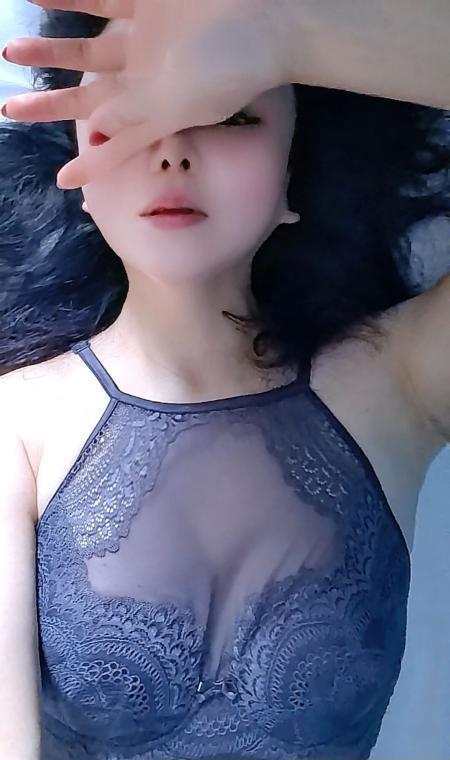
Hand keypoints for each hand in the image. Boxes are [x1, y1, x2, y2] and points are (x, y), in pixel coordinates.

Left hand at [2, 0, 288, 188]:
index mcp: (157, 109)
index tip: (61, 181)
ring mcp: (147, 39)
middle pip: (90, 97)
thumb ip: (135, 114)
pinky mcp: (150, 0)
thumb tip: (94, 130)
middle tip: (12, 109)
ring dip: (51, 49)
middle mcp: (148, 78)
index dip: (91, 164)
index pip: (116, 143)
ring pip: (88, 49)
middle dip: (52, 104)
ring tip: (12, 50)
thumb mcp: (179, 98)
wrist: (271, 15)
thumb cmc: (229, 64)